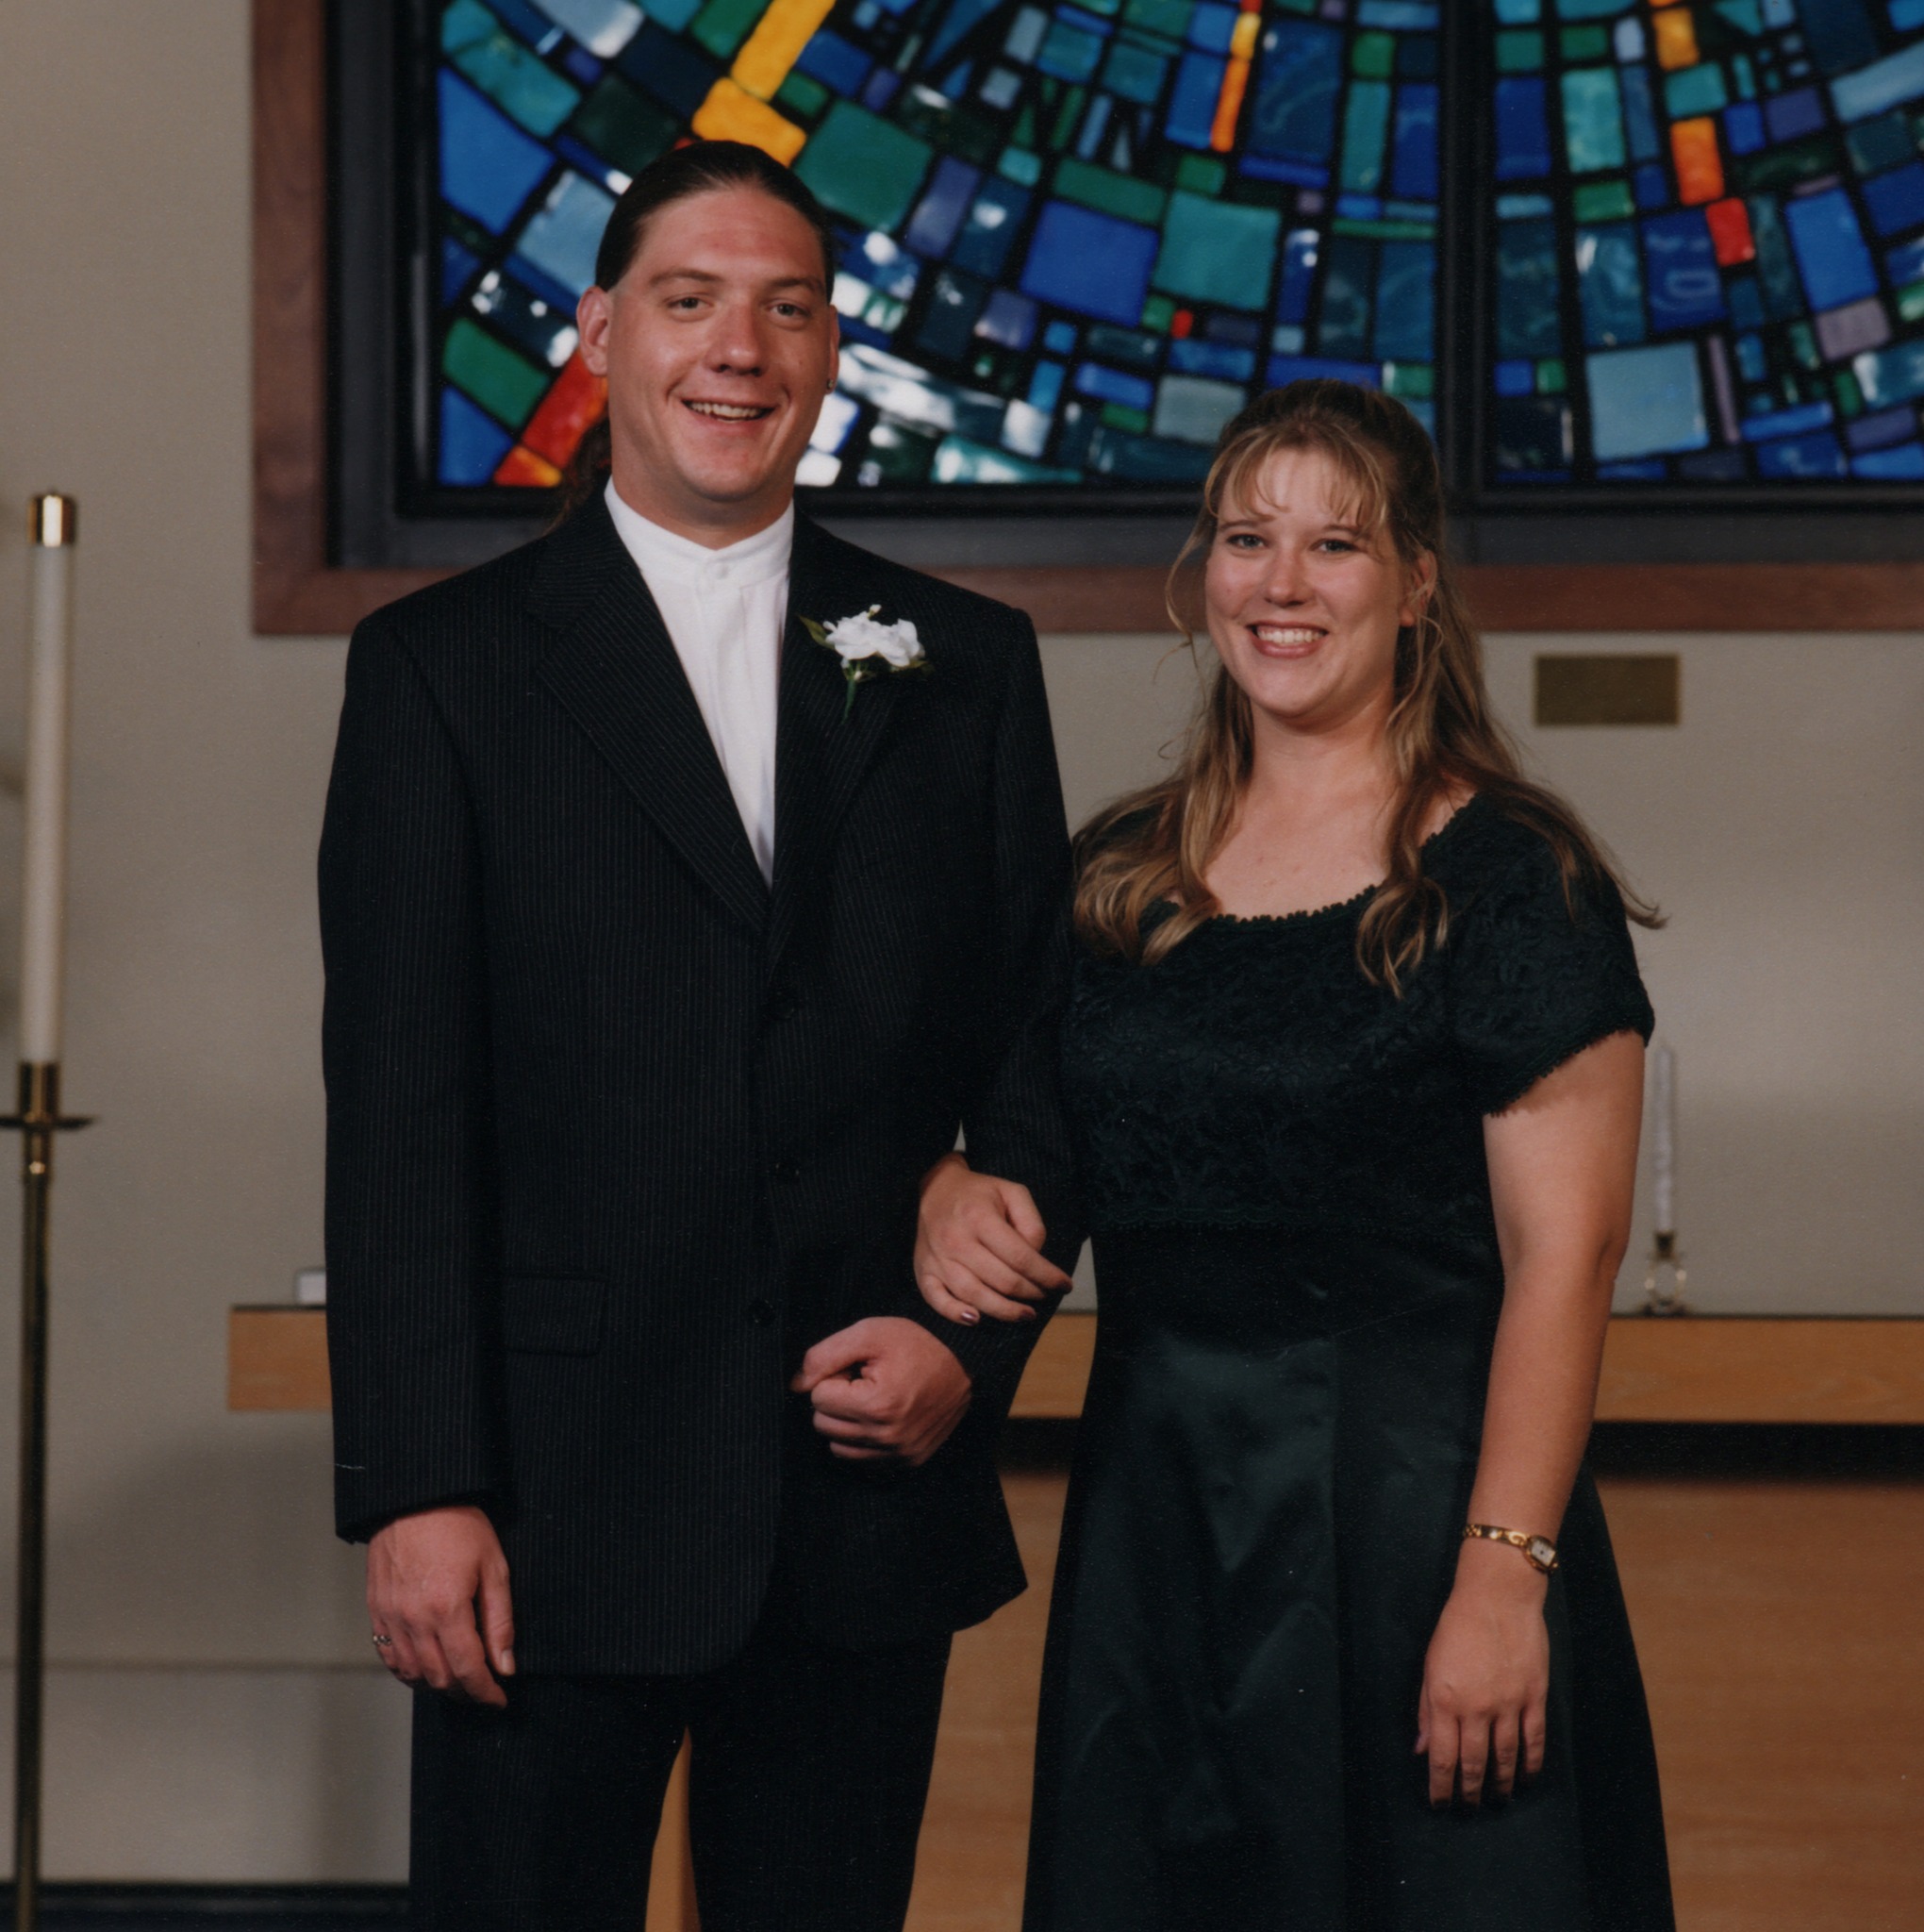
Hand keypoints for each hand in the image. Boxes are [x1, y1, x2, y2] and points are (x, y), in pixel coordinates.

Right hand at [366, 1503, 514, 1706]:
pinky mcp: (376, 1611)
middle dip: (464, 1691)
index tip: (499, 1699)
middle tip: (483, 1691)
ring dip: (437, 1684)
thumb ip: (500, 1621)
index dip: (485, 1692)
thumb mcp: (493, 1566)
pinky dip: (408, 1671)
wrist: (416, 1499)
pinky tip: (425, 1667)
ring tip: (458, 1681)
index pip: (467, 1669)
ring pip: (412, 1673)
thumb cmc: (459, 1525)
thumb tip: (506, 1664)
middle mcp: (414, 1620)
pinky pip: (389, 1657)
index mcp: (447, 1608)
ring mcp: (391, 1617)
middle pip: (439, 1677)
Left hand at [790, 1315, 972, 1464]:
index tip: (857, 1368)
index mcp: (877, 1405)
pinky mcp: (908, 1462)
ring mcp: (899, 1454)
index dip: (834, 1376)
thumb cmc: (916, 1344)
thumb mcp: (868, 1333)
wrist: (965, 1362)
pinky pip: (861, 1459)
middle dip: (836, 1400)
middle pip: (823, 1424)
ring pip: (837, 1446)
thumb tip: (795, 1385)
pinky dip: (862, 1439)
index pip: (818, 1398)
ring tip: (873, 1398)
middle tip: (864, 1381)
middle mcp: (887, 1437)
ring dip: (846, 1422)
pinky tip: (881, 1416)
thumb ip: (824, 1356)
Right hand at [915, 1153, 1070, 1324]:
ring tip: (1026, 1314)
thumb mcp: (1012, 1192)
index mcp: (980, 1218)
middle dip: (1031, 1293)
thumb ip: (1031, 1222)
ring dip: (1004, 1311)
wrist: (935, 1188)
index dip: (1047, 1275)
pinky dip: (955, 1313)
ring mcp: (937, 1258)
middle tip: (1044, 1295)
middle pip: (1001, 1280)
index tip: (1064, 1284)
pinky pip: (936, 1300)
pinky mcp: (923, 1271)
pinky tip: (976, 1319)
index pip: (1021, 1257)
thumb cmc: (979, 1193)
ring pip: (974, 1295)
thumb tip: (1036, 1257)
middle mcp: (956, 1240)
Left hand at [1414, 1540, 1548, 1805]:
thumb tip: (1422, 1749)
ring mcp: (1508, 1704)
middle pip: (1473, 1762)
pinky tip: (1527, 1778)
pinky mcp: (1534, 1697)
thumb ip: (1427, 1709)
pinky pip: (1534, 1740)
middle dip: (1469, 1791)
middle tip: (1468, 1807)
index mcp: (1445, 1699)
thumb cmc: (1456, 1627)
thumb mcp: (1431, 1664)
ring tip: (1497, 1799)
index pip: (1442, 1757)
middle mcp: (1476, 1708)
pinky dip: (1531, 1764)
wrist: (1497, 1597)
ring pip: (1505, 1757)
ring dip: (1501, 1783)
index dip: (1440, 1786)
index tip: (1440, 1804)